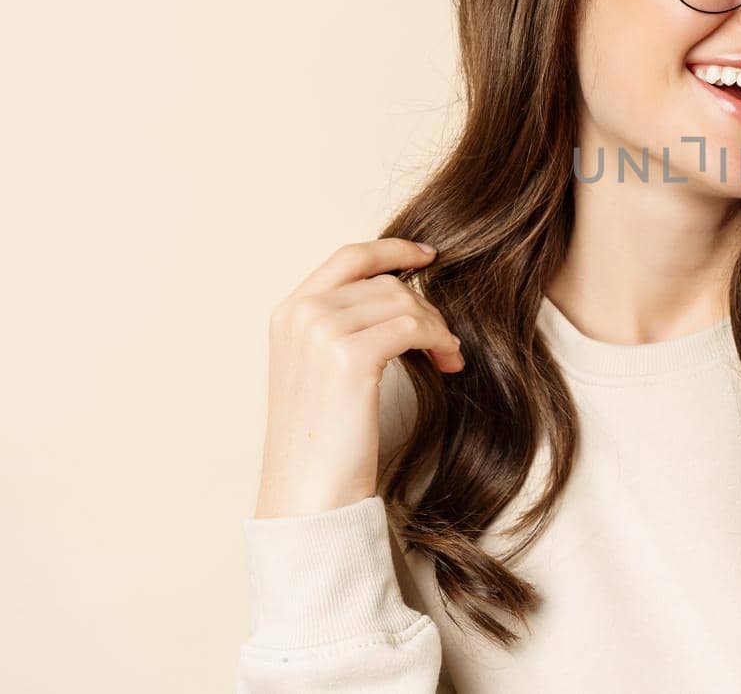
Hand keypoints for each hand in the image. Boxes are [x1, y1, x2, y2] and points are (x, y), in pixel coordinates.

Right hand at [252, 238, 463, 518]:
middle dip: (424, 305)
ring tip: (447, 355)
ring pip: (404, 301)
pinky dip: (439, 340)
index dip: (393, 249)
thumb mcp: (321, 371)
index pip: (348, 257)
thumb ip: (343, 327)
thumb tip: (398, 293)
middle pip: (385, 281)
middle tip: (445, 341)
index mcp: (288, 313)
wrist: (307, 495)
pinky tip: (447, 362)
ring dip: (436, 326)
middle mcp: (299, 315)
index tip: (428, 256)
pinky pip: (413, 326)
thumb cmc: (322, 442)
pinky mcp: (348, 357)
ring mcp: (320, 332)